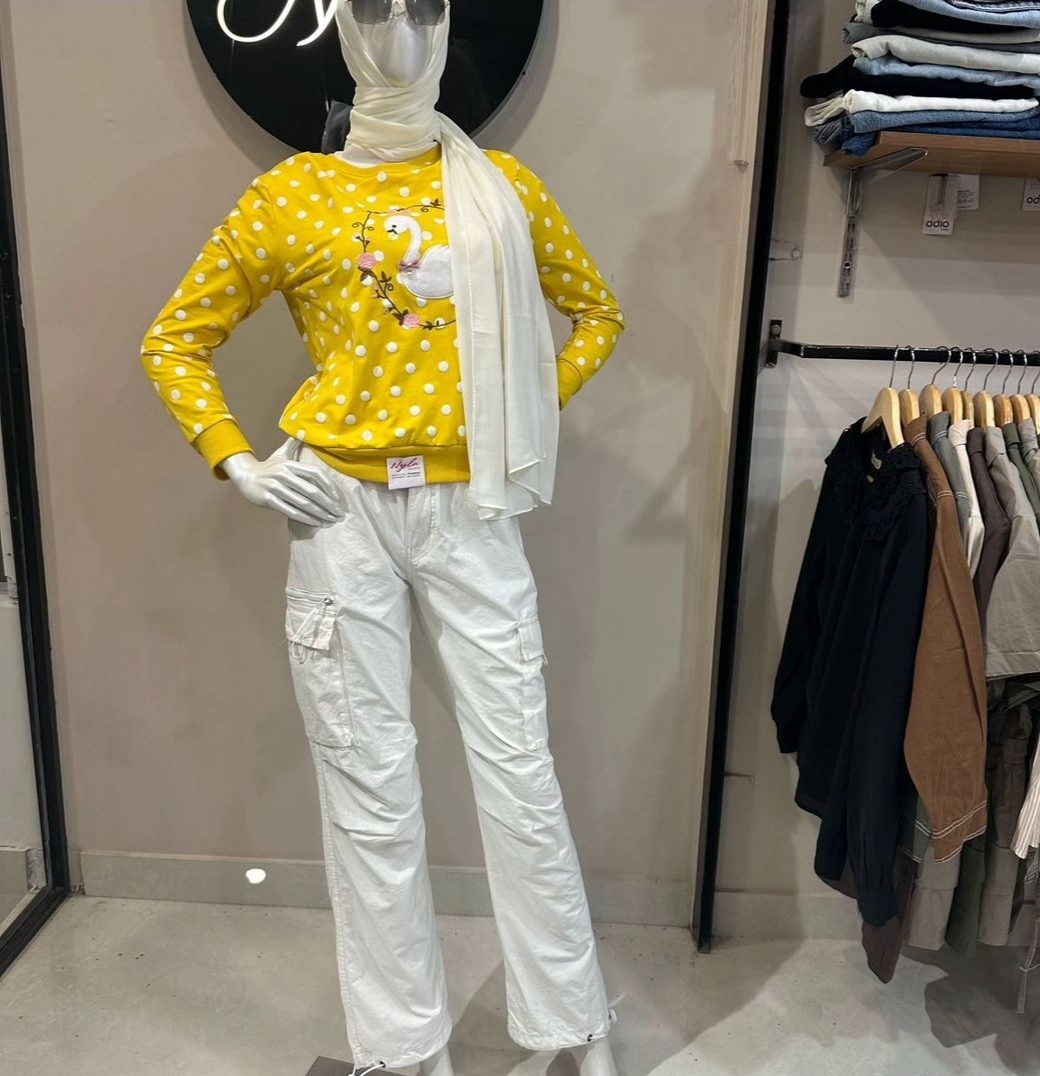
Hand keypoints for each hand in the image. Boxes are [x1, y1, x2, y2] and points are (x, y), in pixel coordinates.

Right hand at [222, 442, 345, 526]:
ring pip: (302, 503)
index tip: (337, 497)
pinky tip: (315, 523)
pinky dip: (304, 518)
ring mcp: (275, 487)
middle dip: (327, 504)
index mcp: (290, 464)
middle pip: (311, 491)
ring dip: (319, 513)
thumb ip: (293, 444)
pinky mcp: (268, 500)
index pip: (315, 474)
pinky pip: (289, 511)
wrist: (244, 476)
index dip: (328, 485)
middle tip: (339, 513)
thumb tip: (304, 433)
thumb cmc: (268, 467)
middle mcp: (283, 475)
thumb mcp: (281, 454)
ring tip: (330, 521)